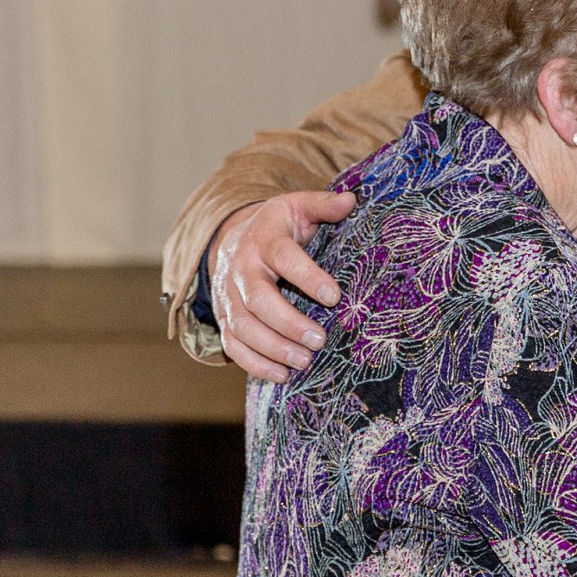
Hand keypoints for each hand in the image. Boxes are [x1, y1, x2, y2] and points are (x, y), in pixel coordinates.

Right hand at [207, 191, 350, 381]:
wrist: (232, 240)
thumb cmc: (276, 229)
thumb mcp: (297, 208)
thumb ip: (322, 205)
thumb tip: (351, 200)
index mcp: (264, 240)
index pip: (283, 257)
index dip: (307, 277)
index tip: (334, 296)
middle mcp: (241, 269)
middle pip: (258, 300)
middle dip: (288, 322)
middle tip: (319, 340)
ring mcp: (228, 297)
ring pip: (243, 327)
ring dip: (273, 348)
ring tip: (305, 361)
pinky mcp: (225, 319)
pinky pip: (233, 346)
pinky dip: (255, 364)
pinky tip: (282, 375)